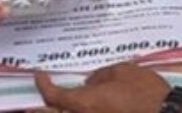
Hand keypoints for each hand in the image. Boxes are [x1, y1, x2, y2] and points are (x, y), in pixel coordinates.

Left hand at [35, 63, 181, 112]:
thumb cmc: (146, 93)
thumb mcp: (122, 72)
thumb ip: (100, 76)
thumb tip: (90, 82)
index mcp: (85, 103)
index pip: (53, 96)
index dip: (43, 85)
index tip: (40, 76)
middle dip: (40, 109)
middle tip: (35, 100)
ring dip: (62, 110)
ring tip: (58, 104)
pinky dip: (81, 112)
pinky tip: (84, 106)